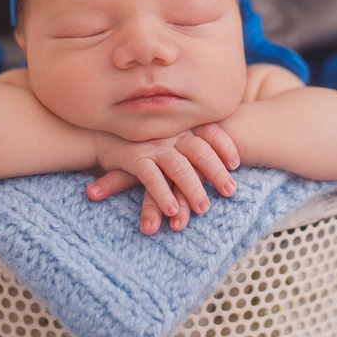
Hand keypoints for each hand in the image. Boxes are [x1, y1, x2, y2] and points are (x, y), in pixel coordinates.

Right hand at [87, 123, 238, 231]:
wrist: (101, 136)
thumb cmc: (140, 140)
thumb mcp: (166, 137)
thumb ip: (186, 145)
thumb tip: (212, 164)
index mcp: (180, 126)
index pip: (209, 131)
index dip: (224, 145)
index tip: (235, 163)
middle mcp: (169, 133)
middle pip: (200, 150)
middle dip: (216, 172)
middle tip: (230, 192)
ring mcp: (153, 145)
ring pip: (179, 167)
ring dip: (193, 189)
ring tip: (204, 209)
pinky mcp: (135, 158)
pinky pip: (152, 178)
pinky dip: (163, 194)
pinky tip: (172, 210)